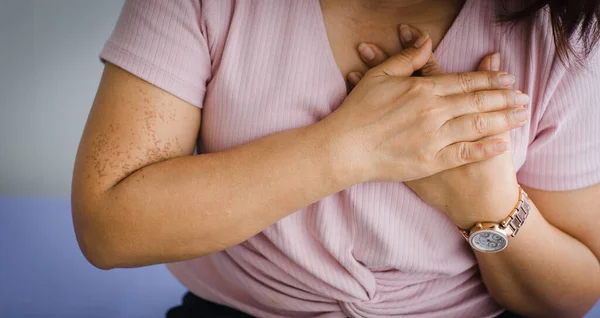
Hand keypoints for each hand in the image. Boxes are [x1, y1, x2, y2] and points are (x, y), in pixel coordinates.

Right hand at [348, 25, 527, 227]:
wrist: (344, 149)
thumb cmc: (358, 112)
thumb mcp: (379, 76)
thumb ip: (407, 59)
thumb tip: (427, 42)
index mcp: (423, 90)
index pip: (465, 81)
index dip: (490, 78)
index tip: (508, 77)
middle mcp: (433, 112)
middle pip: (478, 102)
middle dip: (505, 98)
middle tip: (525, 97)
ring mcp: (433, 138)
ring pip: (477, 126)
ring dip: (504, 120)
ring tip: (522, 115)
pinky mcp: (430, 162)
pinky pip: (465, 153)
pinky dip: (485, 148)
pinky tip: (502, 144)